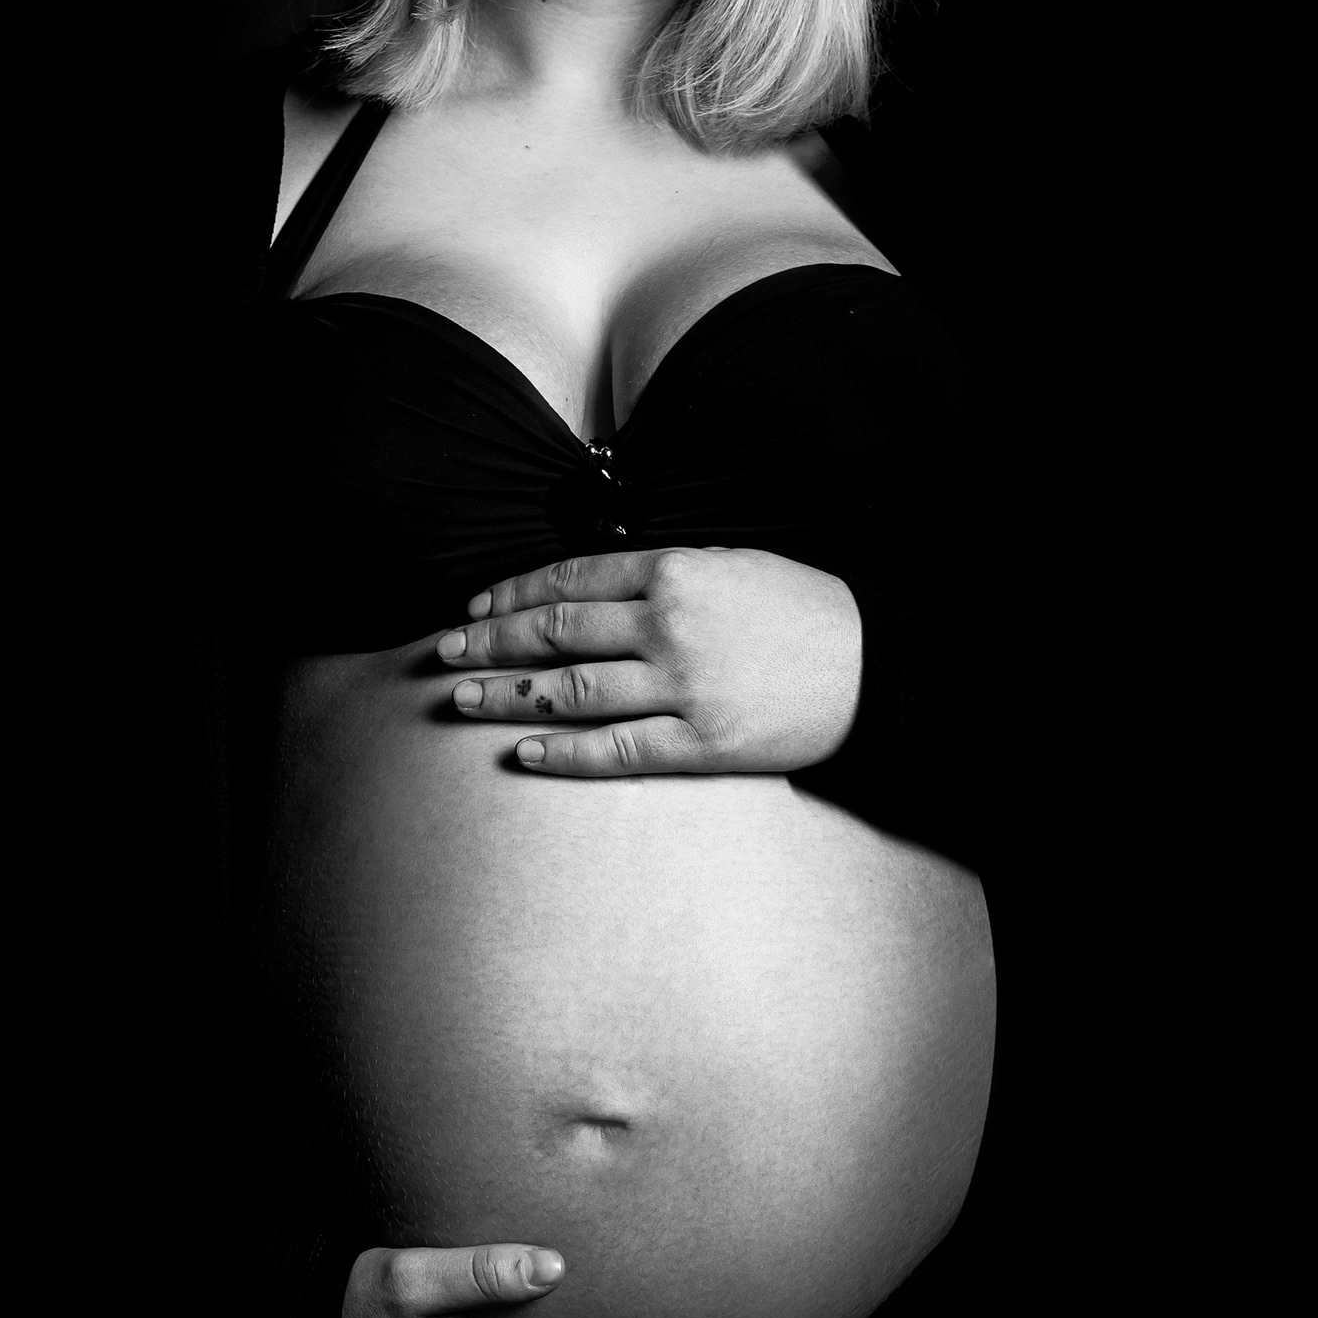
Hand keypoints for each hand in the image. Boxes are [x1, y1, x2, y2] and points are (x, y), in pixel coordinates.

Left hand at [433, 547, 860, 776]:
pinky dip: (565, 753)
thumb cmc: (801, 610)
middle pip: (557, 632)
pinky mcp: (701, 743)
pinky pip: (617, 750)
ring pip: (573, 691)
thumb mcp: (731, 564)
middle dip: (492, 640)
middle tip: (444, 649)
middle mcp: (669, 626)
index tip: (477, 604)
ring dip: (508, 694)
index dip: (514, 593)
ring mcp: (682, 688)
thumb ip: (662, 574)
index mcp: (676, 572)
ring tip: (463, 698)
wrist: (872, 666)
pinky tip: (524, 752)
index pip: (572, 578)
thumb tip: (593, 586)